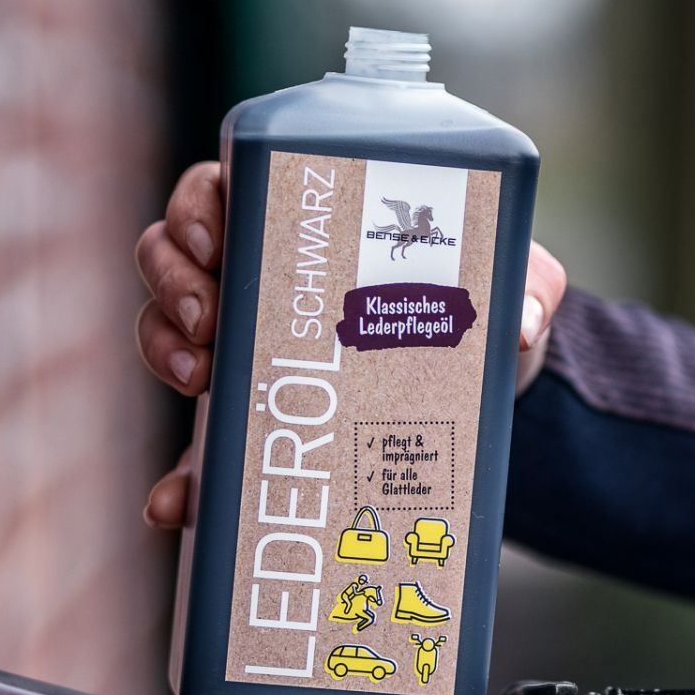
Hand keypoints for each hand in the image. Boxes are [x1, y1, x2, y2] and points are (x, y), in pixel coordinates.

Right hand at [135, 161, 568, 527]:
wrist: (490, 389)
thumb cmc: (484, 310)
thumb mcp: (516, 283)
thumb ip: (531, 282)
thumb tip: (521, 324)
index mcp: (301, 225)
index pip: (220, 189)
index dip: (199, 207)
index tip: (217, 237)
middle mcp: (254, 278)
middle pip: (170, 255)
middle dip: (174, 282)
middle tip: (210, 321)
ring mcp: (243, 352)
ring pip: (164, 331)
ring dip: (164, 350)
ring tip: (202, 382)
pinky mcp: (252, 426)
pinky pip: (193, 452)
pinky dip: (176, 481)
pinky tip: (175, 505)